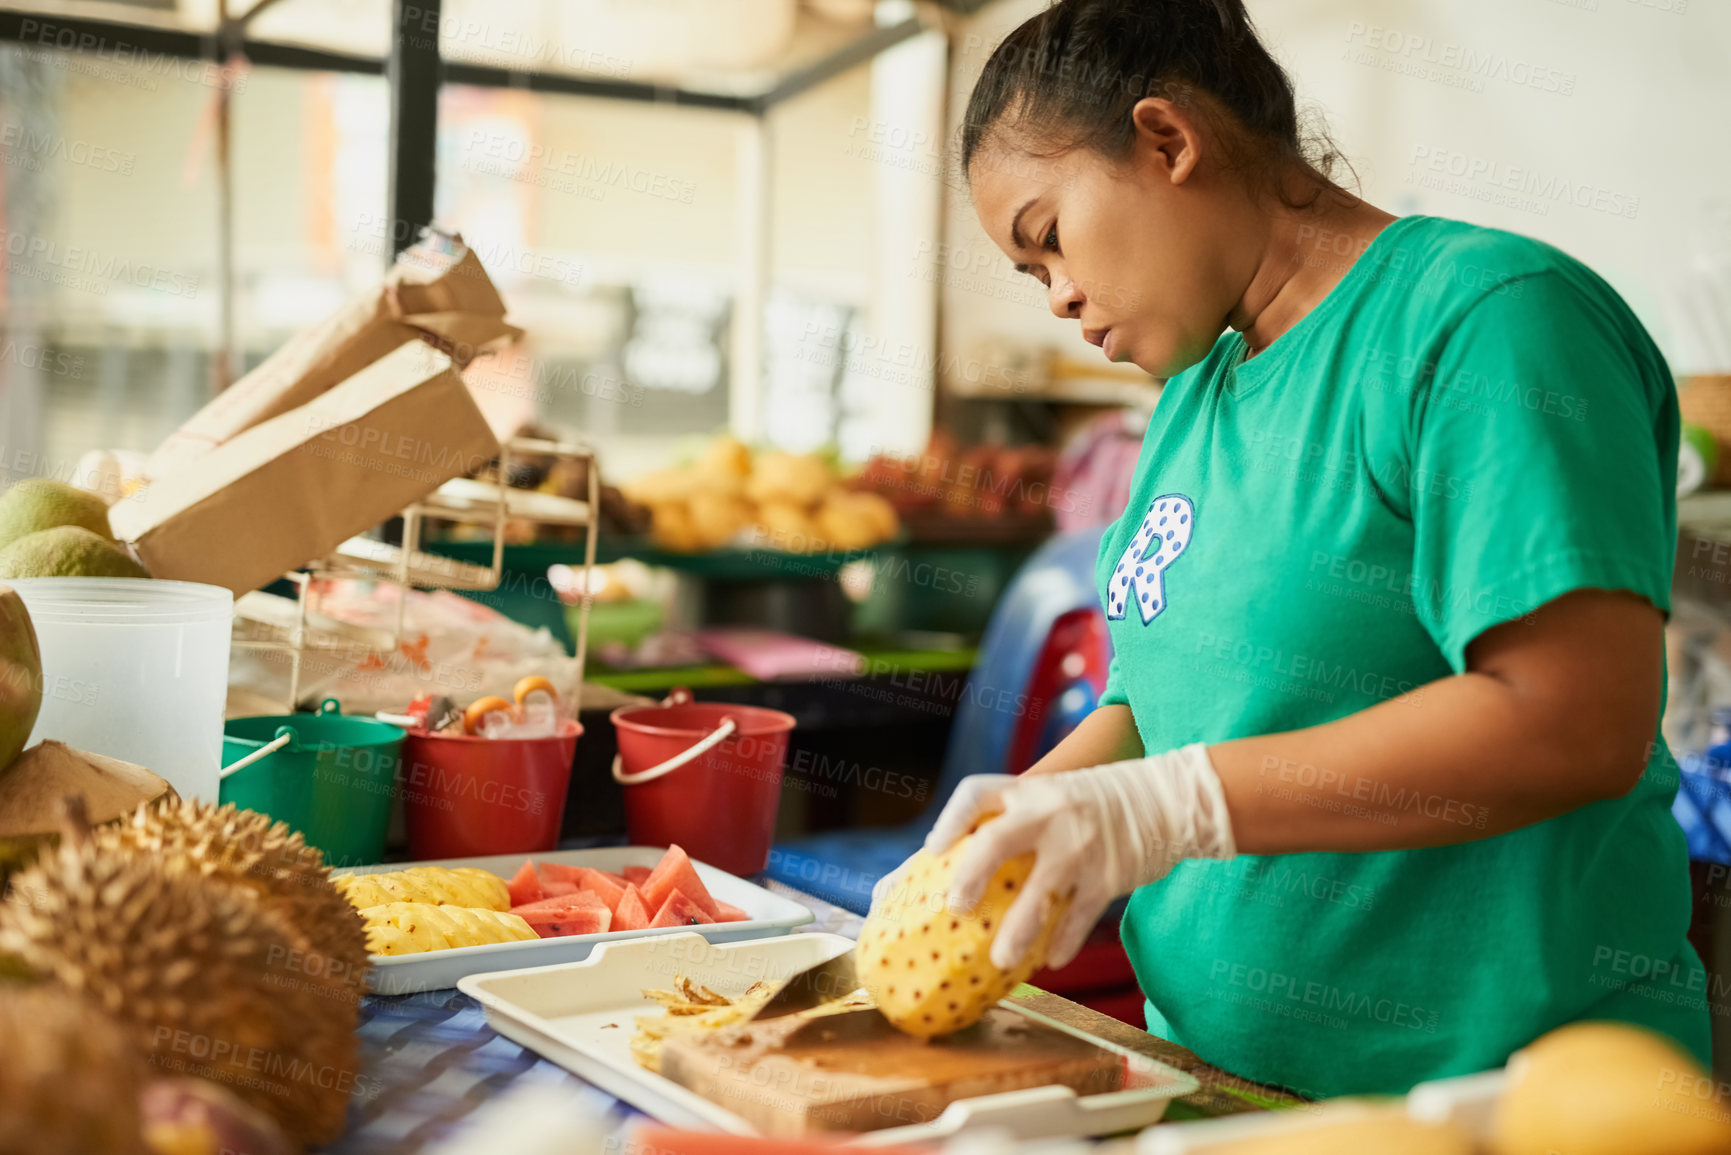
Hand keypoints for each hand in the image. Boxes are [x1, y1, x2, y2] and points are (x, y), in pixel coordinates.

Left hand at [877, 745, 1236, 970]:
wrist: (1163, 797)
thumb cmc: (1088, 804)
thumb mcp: (1046, 797)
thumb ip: (1003, 824)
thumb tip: (933, 873)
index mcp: (1026, 791)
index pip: (974, 794)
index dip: (948, 821)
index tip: (933, 851)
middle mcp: (1047, 814)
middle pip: (995, 842)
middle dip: (970, 876)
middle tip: (956, 907)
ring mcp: (1078, 846)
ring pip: (1038, 893)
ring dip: (1017, 931)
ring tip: (1000, 961)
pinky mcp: (1107, 876)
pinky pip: (1078, 916)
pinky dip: (1063, 942)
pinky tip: (1049, 961)